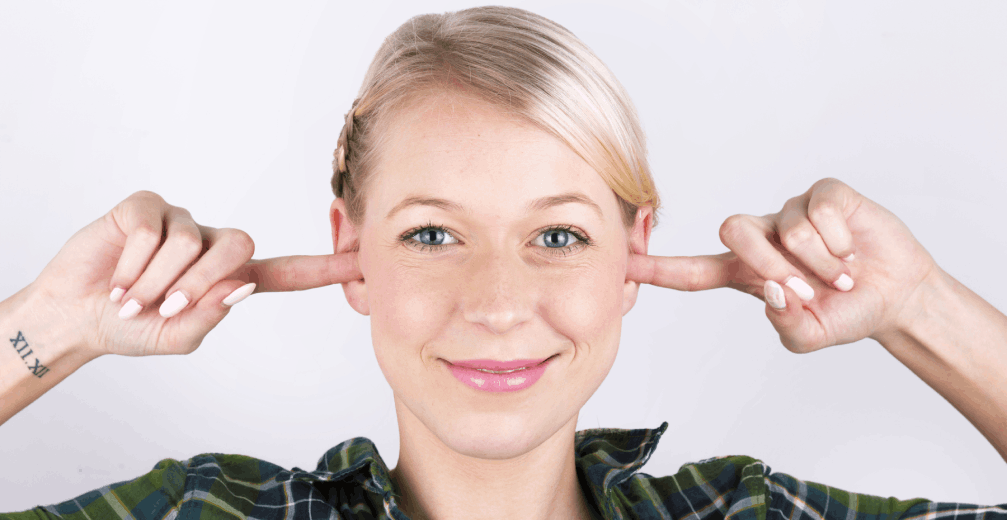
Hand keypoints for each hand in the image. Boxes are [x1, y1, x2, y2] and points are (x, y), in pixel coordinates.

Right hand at [29, 191, 360, 358]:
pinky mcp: (147, 207)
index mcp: (230, 279)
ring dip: (156, 280)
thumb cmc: (130, 327)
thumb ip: (209, 315)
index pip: (288, 272)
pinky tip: (118, 276)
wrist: (75, 317)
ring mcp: (181, 222)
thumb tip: (240, 286)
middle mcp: (212, 245)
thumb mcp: (175, 336)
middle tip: (163, 308)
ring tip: (131, 297)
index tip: (362, 263)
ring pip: (190, 241)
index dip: (324, 268)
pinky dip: (133, 262)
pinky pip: (153, 228)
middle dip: (199, 283)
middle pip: (238, 248)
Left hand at [627, 178, 939, 351]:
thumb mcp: (810, 335)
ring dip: (817, 260)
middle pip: (734, 232)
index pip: (693, 271)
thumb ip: (787, 326)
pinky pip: (817, 210)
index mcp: (746, 273)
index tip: (624, 264)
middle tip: (806, 291)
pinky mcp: (822, 195)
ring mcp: (790, 213)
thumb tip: (775, 292)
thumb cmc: (845, 312)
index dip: (659, 269)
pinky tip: (851, 249)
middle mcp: (762, 238)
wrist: (897, 295)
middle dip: (769, 264)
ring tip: (841, 274)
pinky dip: (838, 239)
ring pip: (784, 227)